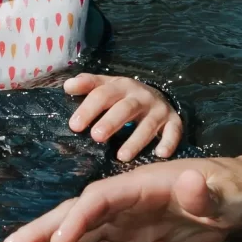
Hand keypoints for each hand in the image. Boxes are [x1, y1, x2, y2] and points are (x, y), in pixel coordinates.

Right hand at [0, 155, 241, 241]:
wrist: (241, 196)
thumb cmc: (238, 190)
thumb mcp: (231, 193)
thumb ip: (209, 192)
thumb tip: (189, 180)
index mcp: (144, 184)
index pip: (103, 198)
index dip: (79, 218)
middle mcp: (126, 199)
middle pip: (76, 212)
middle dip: (41, 231)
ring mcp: (124, 219)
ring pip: (74, 230)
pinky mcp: (127, 237)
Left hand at [63, 73, 183, 160]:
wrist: (157, 96)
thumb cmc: (122, 96)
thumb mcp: (106, 86)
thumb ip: (87, 85)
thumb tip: (67, 86)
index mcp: (121, 86)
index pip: (102, 94)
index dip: (88, 109)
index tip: (74, 126)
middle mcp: (141, 96)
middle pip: (125, 108)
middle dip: (111, 122)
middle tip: (96, 137)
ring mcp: (159, 109)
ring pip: (148, 124)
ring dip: (136, 140)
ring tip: (121, 157)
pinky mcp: (173, 121)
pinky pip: (174, 132)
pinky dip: (169, 142)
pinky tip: (160, 155)